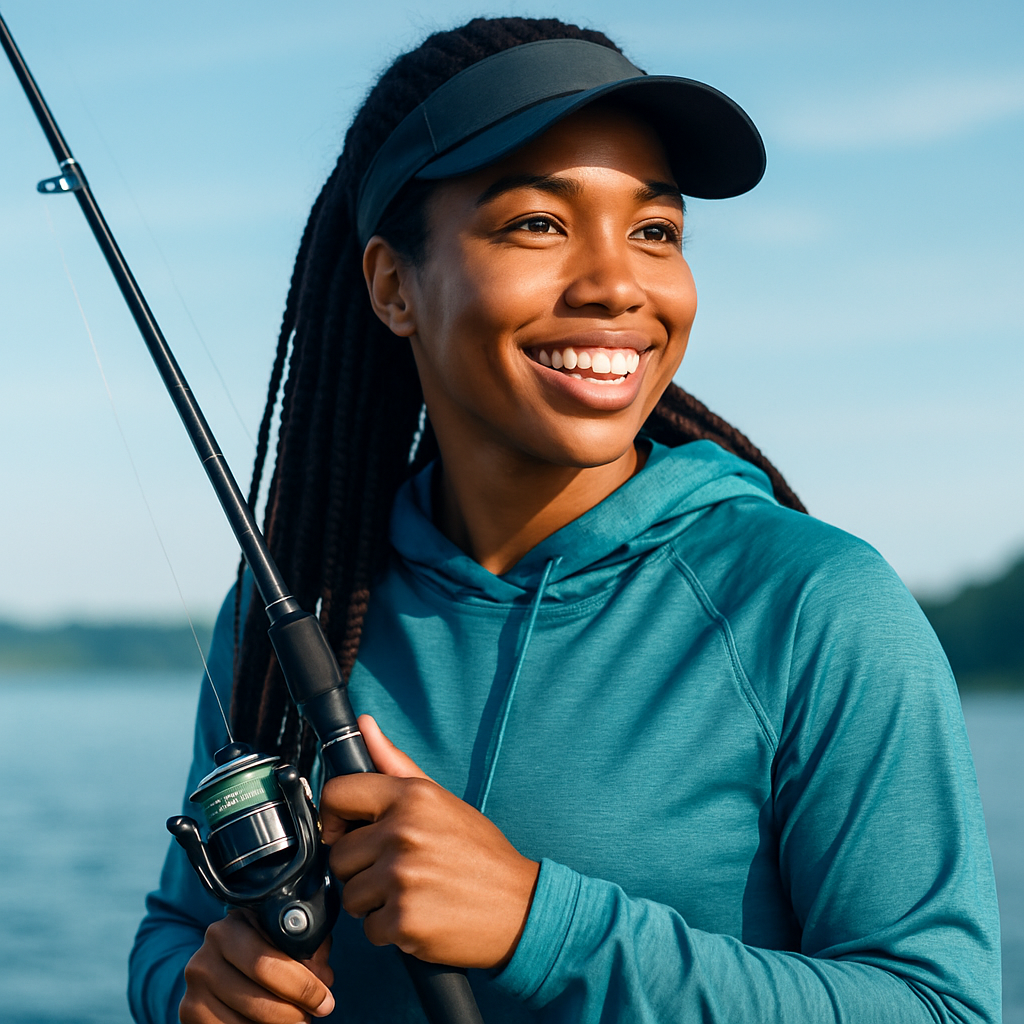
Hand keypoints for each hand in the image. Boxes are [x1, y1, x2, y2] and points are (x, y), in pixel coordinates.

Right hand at [179, 909, 333, 1022]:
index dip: (302, 986)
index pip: (268, 962)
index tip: (325, 1000)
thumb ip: (308, 950)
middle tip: (311, 1017)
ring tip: (296, 1023)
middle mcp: (205, 955)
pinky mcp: (188, 1013)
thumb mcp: (285, 940)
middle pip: (257, 997)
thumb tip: (322, 978)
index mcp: (231, 927)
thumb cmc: (265, 949)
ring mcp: (193, 987)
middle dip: (293, 1012)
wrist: (224, 966)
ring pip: (244, 1021)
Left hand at [320, 715, 539, 969]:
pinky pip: (368, 928)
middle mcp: (404, 831)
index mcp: (412, 796)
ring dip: (373, 901)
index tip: (345, 831)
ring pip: (350, 894)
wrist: (520, 907)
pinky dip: (389, 930)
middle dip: (360, 868)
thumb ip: (396, 763)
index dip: (333, 817)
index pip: (337, 794)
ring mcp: (402, 877)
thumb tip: (364, 724)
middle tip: (398, 870)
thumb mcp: (440, 800)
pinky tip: (419, 915)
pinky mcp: (404, 920)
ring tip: (411, 892)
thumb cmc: (478, 852)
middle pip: (338, 854)